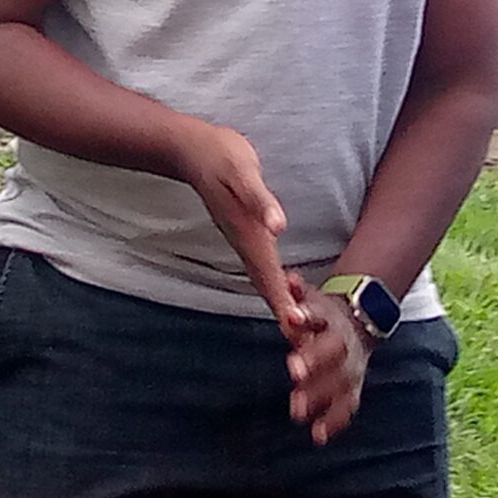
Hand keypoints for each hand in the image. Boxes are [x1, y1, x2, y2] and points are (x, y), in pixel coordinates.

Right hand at [175, 123, 306, 338]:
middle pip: (266, 286)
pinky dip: (274, 288)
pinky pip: (261, 269)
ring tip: (297, 333)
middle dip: (284, 315)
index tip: (296, 328)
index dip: (282, 301)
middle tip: (303, 346)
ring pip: (263, 281)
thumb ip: (260, 199)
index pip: (268, 274)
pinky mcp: (245, 234)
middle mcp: (245, 242)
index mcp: (249, 232)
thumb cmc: (221, 156)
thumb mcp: (243, 170)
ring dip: (279, 306)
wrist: (193, 150)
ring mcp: (243, 241)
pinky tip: (285, 296)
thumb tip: (278, 226)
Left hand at [284, 277, 369, 445]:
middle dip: (314, 360)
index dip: (305, 316)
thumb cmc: (323, 315)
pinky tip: (318, 436)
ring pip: (339, 382)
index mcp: (329, 319)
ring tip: (296, 410)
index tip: (292, 318)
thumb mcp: (312, 299)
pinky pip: (347, 406)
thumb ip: (298, 292)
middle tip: (293, 370)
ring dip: (319, 396)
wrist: (359, 325)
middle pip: (332, 351)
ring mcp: (351, 367)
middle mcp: (343, 344)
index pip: (317, 315)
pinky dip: (335, 421)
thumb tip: (288, 279)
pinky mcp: (353, 389)